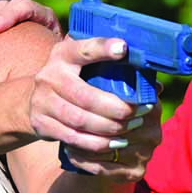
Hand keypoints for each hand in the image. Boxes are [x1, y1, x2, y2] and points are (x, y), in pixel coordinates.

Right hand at [29, 36, 161, 181]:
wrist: (37, 100)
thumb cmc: (75, 79)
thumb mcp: (85, 66)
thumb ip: (112, 70)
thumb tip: (154, 86)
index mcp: (63, 54)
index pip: (83, 49)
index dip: (102, 48)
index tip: (124, 48)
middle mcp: (48, 75)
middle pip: (85, 95)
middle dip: (116, 107)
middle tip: (139, 113)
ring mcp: (41, 100)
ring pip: (80, 119)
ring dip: (109, 128)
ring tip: (130, 128)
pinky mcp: (40, 123)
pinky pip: (72, 137)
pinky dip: (96, 143)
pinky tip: (113, 144)